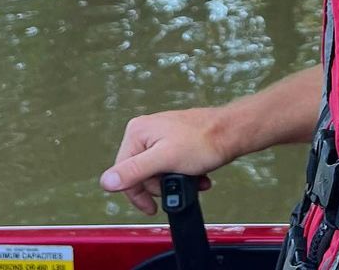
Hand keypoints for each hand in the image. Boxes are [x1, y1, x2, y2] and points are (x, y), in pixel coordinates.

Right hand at [100, 107, 231, 214]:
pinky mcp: (173, 141)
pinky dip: (182, 175)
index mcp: (137, 132)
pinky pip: (169, 165)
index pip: (123, 172)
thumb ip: (135, 171)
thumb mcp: (164, 160)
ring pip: (157, 172)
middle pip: (140, 173)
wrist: (230, 132)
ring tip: (191, 180)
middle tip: (177, 185)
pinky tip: (195, 176)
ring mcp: (160, 135)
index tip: (151, 207)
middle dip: (160, 186)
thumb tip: (107, 181)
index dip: (138, 193)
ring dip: (174, 181)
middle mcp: (145, 131)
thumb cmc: (203, 141)